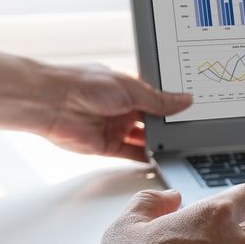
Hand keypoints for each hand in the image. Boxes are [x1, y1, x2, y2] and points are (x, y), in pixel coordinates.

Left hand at [39, 63, 192, 161]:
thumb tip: (184, 100)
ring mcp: (115, 127)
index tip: (192, 111)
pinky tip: (161, 159)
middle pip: (153, 121)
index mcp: (128, 88)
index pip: (158, 98)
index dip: (173, 104)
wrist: (52, 103)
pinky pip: (132, 155)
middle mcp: (123, 108)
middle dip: (169, 125)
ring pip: (144, 139)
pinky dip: (146, 158)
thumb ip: (159, 100)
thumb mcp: (130, 88)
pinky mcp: (107, 146)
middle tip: (190, 130)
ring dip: (159, 143)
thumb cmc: (83, 84)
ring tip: (180, 146)